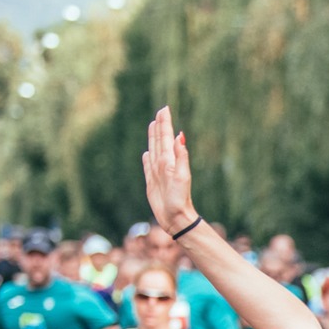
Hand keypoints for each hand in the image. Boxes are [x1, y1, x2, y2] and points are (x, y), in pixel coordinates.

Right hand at [142, 106, 200, 235]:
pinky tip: (146, 153)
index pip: (167, 137)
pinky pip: (148, 167)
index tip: (165, 109)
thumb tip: (180, 136)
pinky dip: (146, 159)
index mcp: (170, 161)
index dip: (165, 123)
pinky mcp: (152, 183)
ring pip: (154, 150)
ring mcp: (158, 173)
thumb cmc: (180, 200)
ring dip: (153, 137)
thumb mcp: (182, 177)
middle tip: (161, 111)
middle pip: (160, 140)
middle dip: (160, 125)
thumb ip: (181, 157)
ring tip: (153, 125)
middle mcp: (164, 164)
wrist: (176, 219)